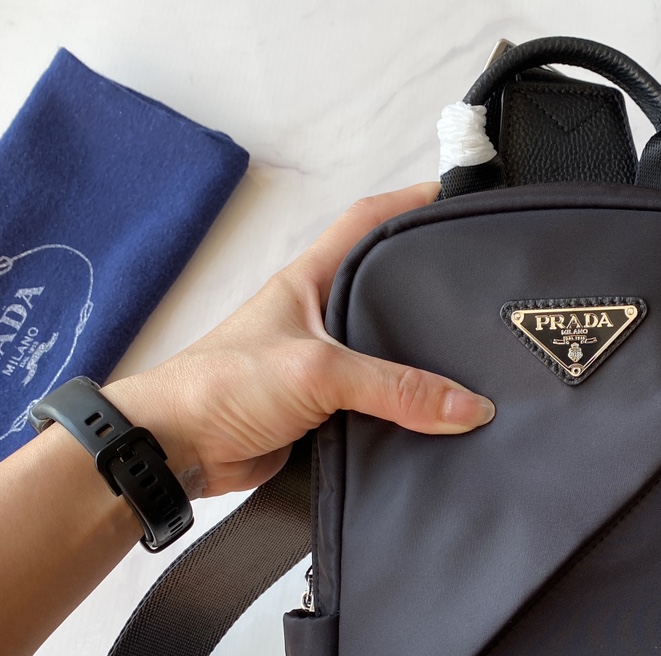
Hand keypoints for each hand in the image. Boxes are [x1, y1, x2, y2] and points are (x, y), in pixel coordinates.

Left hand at [104, 182, 493, 498]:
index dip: (409, 203)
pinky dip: (408, 412)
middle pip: (387, 292)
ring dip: (423, 363)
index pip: (367, 221)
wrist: (177, 450)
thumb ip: (397, 388)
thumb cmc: (225, 385)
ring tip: (476, 360)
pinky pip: (379, 405)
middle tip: (483, 293)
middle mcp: (321, 317)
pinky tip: (441, 419)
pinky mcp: (325, 412)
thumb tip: (471, 407)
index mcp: (312, 280)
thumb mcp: (318, 372)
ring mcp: (323, 366)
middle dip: (431, 291)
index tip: (456, 200)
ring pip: (387, 356)